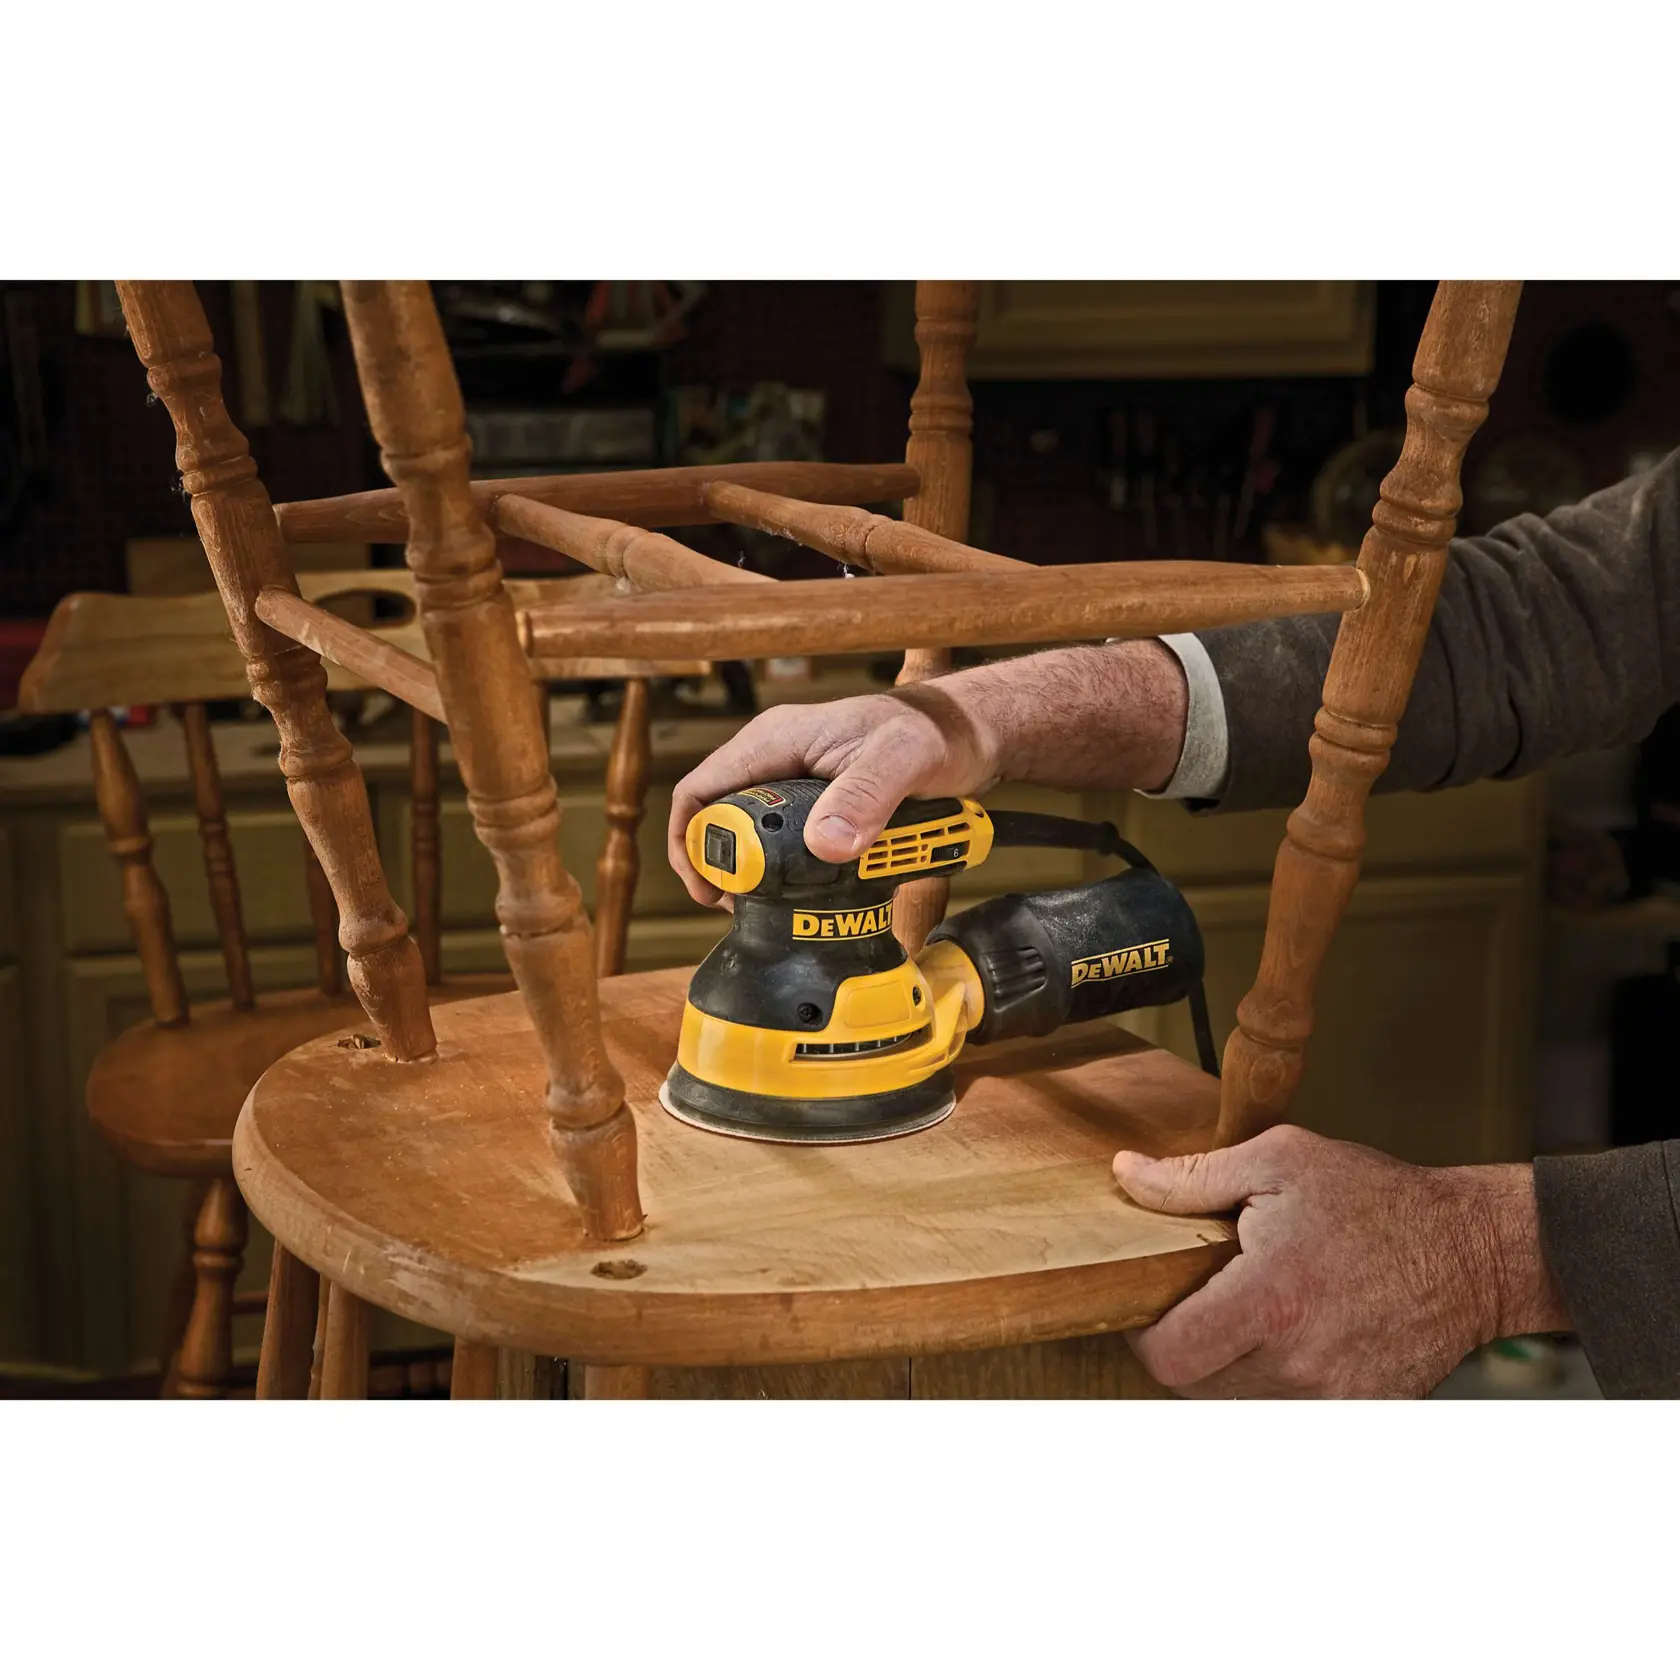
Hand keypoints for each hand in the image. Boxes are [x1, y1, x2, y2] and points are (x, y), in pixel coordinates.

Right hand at [667, 684, 999, 905]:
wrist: (966, 733)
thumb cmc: (934, 732)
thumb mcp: (901, 761)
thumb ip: (865, 797)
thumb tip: (825, 844)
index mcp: (776, 739)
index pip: (701, 788)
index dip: (690, 842)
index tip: (708, 890)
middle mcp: (775, 757)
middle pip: (716, 817)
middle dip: (718, 865)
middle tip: (737, 907)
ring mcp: (793, 780)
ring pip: (747, 832)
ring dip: (750, 872)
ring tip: (765, 907)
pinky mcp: (815, 802)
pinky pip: (780, 838)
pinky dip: (782, 868)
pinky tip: (799, 893)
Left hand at [1112, 1125, 1570, 1397]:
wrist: (1471, 1250)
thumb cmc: (1376, 1200)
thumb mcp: (1279, 1160)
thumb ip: (1192, 1178)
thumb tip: (1126, 1176)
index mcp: (1272, 1300)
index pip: (1170, 1358)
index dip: (1146, 1333)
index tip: (1156, 1299)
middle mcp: (1300, 1363)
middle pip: (1195, 1385)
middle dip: (1183, 1343)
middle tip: (1201, 1296)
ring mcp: (1332, 1397)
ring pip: (1235, 1402)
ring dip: (1225, 1364)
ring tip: (1250, 1309)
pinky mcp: (1358, 1410)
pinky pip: (1284, 1408)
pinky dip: (1271, 1378)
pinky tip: (1288, 1332)